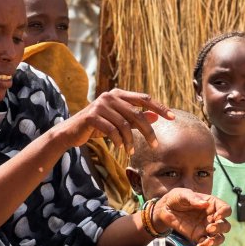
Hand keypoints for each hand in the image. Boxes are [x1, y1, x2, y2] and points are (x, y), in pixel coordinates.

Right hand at [54, 89, 173, 152]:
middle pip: (137, 113)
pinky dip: (118, 141)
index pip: (144, 98)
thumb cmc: (96, 126)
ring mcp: (100, 105)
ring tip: (132, 151)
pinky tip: (120, 148)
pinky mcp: (92, 116)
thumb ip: (136, 118)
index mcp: (119, 94)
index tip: (172, 117)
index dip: (159, 108)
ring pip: (124, 124)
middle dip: (148, 131)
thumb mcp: (119, 122)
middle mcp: (110, 96)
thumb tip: (156, 117)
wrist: (71, 132)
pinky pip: (112, 130)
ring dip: (130, 140)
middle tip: (155, 144)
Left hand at [152, 188, 231, 245]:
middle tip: (209, 228)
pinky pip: (206, 244)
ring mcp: (206, 228)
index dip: (224, 213)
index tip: (217, 216)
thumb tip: (204, 204)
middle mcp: (212, 217)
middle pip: (225, 225)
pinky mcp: (198, 236)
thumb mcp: (183, 194)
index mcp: (212, 204)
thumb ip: (193, 198)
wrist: (165, 209)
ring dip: (216, 241)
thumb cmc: (176, 198)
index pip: (226, 209)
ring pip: (219, 237)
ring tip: (208, 242)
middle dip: (220, 228)